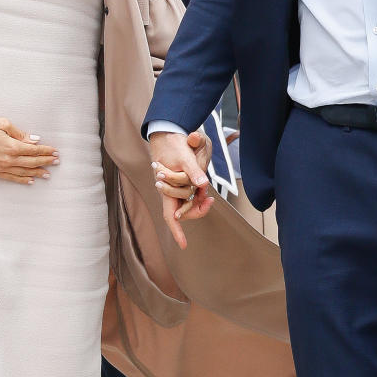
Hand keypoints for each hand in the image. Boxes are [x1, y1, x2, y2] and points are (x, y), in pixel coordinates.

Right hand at [0, 118, 58, 181]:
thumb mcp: (2, 124)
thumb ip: (19, 133)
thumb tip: (33, 140)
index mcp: (12, 146)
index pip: (34, 150)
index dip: (46, 151)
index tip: (55, 152)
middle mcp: (8, 159)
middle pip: (32, 162)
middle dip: (45, 162)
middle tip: (56, 162)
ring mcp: (1, 168)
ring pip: (24, 172)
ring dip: (37, 173)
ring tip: (47, 174)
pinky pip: (11, 178)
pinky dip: (22, 180)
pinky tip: (30, 180)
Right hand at [149, 130, 214, 248]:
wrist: (168, 132)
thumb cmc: (173, 143)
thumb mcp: (184, 155)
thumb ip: (194, 170)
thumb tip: (203, 184)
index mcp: (166, 188)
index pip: (170, 215)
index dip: (177, 231)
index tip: (184, 245)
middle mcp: (170, 192)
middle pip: (183, 212)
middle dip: (196, 211)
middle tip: (209, 202)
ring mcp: (175, 189)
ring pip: (189, 204)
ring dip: (199, 203)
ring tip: (208, 196)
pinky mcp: (182, 184)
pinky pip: (191, 196)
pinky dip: (199, 196)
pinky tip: (206, 192)